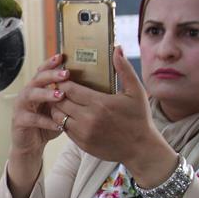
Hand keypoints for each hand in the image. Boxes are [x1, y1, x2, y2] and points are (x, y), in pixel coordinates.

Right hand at [10, 54, 70, 156]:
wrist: (31, 144)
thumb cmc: (46, 124)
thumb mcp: (57, 109)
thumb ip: (65, 98)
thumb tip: (86, 86)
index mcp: (37, 88)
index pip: (42, 71)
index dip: (50, 63)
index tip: (62, 56)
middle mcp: (27, 93)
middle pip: (37, 79)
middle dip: (51, 75)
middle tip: (66, 74)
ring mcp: (21, 106)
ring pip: (31, 95)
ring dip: (46, 94)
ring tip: (60, 95)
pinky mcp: (19, 121)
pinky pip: (32, 119)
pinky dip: (45, 121)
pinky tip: (58, 123)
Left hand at [51, 47, 176, 184]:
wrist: (141, 149)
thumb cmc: (140, 118)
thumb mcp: (136, 92)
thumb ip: (124, 69)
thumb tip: (117, 48)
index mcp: (99, 103)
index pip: (69, 88)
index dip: (62, 81)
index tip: (62, 77)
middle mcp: (88, 118)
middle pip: (60, 101)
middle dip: (57, 93)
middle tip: (57, 87)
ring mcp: (83, 133)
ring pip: (58, 116)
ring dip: (57, 107)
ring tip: (60, 100)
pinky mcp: (81, 144)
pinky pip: (64, 129)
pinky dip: (63, 121)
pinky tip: (68, 114)